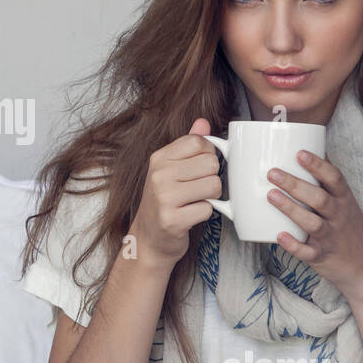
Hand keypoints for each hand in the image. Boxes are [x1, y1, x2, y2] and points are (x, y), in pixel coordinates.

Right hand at [128, 117, 222, 268]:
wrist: (148, 239)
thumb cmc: (164, 202)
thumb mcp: (170, 170)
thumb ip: (188, 145)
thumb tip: (203, 122)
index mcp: (159, 158)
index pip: (199, 142)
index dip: (208, 155)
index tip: (199, 168)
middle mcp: (158, 175)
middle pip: (211, 163)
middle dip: (211, 178)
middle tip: (196, 190)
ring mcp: (164, 197)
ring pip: (214, 186)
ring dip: (211, 197)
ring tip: (194, 202)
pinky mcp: (172, 220)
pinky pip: (208, 208)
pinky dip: (205, 214)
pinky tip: (190, 216)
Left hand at [265, 150, 362, 298]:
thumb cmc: (349, 228)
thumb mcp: (345, 202)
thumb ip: (327, 181)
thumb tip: (309, 148)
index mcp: (344, 200)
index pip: (334, 178)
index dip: (318, 165)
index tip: (299, 153)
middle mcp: (339, 217)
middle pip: (319, 198)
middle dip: (296, 185)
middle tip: (272, 173)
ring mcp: (331, 237)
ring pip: (312, 223)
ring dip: (291, 209)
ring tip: (270, 196)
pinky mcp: (322, 256)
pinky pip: (308, 252)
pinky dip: (294, 245)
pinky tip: (279, 236)